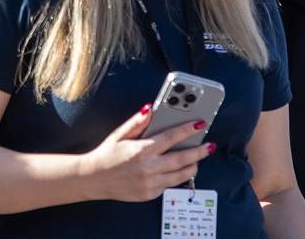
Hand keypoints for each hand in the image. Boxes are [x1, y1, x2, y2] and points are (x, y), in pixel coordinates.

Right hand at [79, 105, 213, 202]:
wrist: (94, 179)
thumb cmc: (107, 154)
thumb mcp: (119, 134)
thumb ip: (137, 122)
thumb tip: (151, 109)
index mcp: (142, 150)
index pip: (171, 138)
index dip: (187, 130)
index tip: (199, 124)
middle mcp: (148, 167)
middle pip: (182, 158)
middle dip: (199, 151)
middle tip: (210, 146)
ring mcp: (150, 183)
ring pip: (181, 175)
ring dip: (192, 166)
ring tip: (198, 159)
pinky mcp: (150, 194)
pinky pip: (170, 184)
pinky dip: (177, 176)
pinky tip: (180, 170)